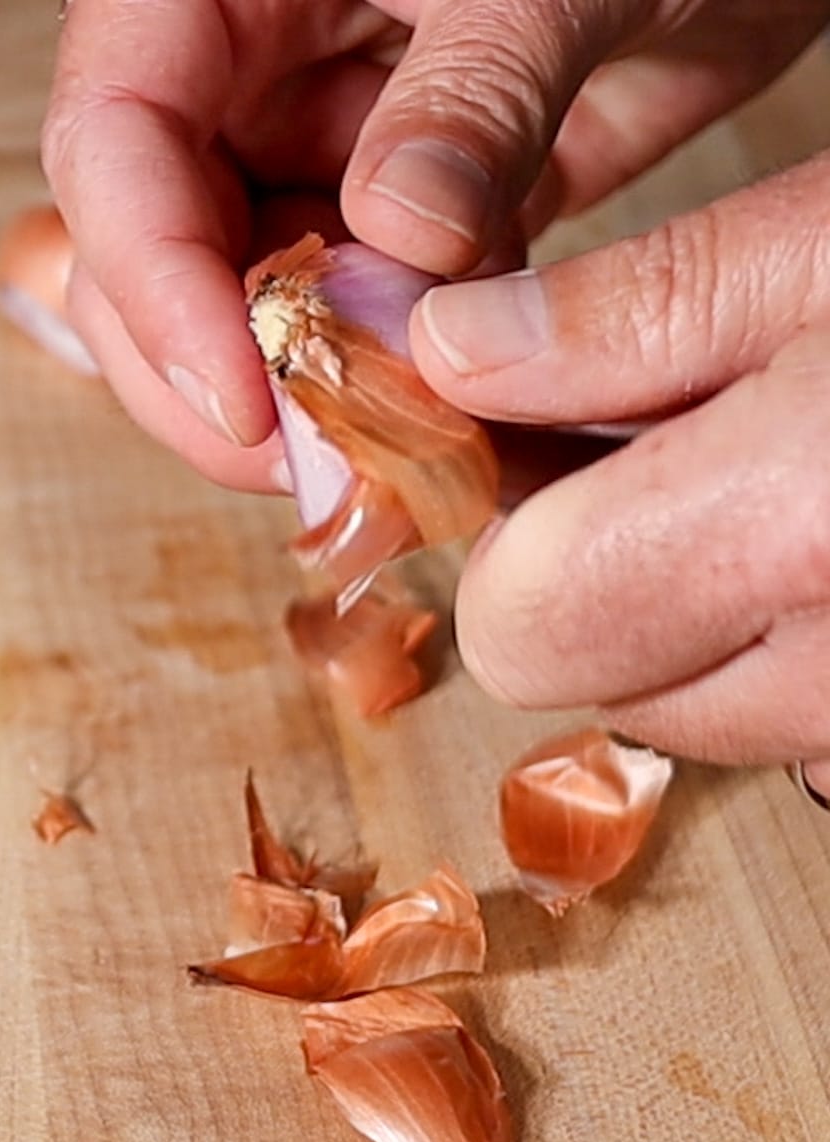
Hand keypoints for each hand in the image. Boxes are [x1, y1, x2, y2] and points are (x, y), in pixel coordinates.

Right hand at [43, 1, 407, 491]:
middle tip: (307, 464)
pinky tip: (440, 407)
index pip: (114, 138)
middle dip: (216, 375)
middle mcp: (242, 76)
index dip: (156, 285)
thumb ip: (474, 92)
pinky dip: (382, 380)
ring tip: (393, 443)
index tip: (240, 402)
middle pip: (152, 253)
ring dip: (305, 392)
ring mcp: (310, 153)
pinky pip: (343, 320)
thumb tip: (397, 237)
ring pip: (243, 307)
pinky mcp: (379, 221)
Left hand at [408, 152, 829, 786]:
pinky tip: (819, 536)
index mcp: (804, 530)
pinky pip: (792, 724)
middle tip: (656, 451)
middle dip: (589, 577)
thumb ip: (627, 315)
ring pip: (689, 712)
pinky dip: (775, 642)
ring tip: (764, 479)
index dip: (510, 538)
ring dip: (683, 611)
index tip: (532, 453)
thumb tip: (449, 353)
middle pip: (592, 682)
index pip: (522, 627)